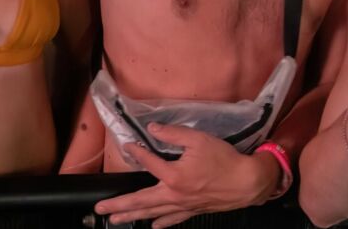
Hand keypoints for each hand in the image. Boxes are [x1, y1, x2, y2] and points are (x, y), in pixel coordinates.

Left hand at [95, 124, 281, 227]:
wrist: (248, 182)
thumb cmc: (225, 159)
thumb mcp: (199, 139)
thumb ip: (173, 133)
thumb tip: (152, 128)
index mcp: (174, 176)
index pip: (148, 163)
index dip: (136, 153)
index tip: (127, 145)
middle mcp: (174, 195)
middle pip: (140, 201)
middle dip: (118, 205)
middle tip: (99, 210)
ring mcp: (183, 206)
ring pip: (152, 213)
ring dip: (132, 216)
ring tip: (115, 220)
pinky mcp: (193, 211)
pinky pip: (172, 219)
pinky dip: (160, 223)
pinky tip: (151, 226)